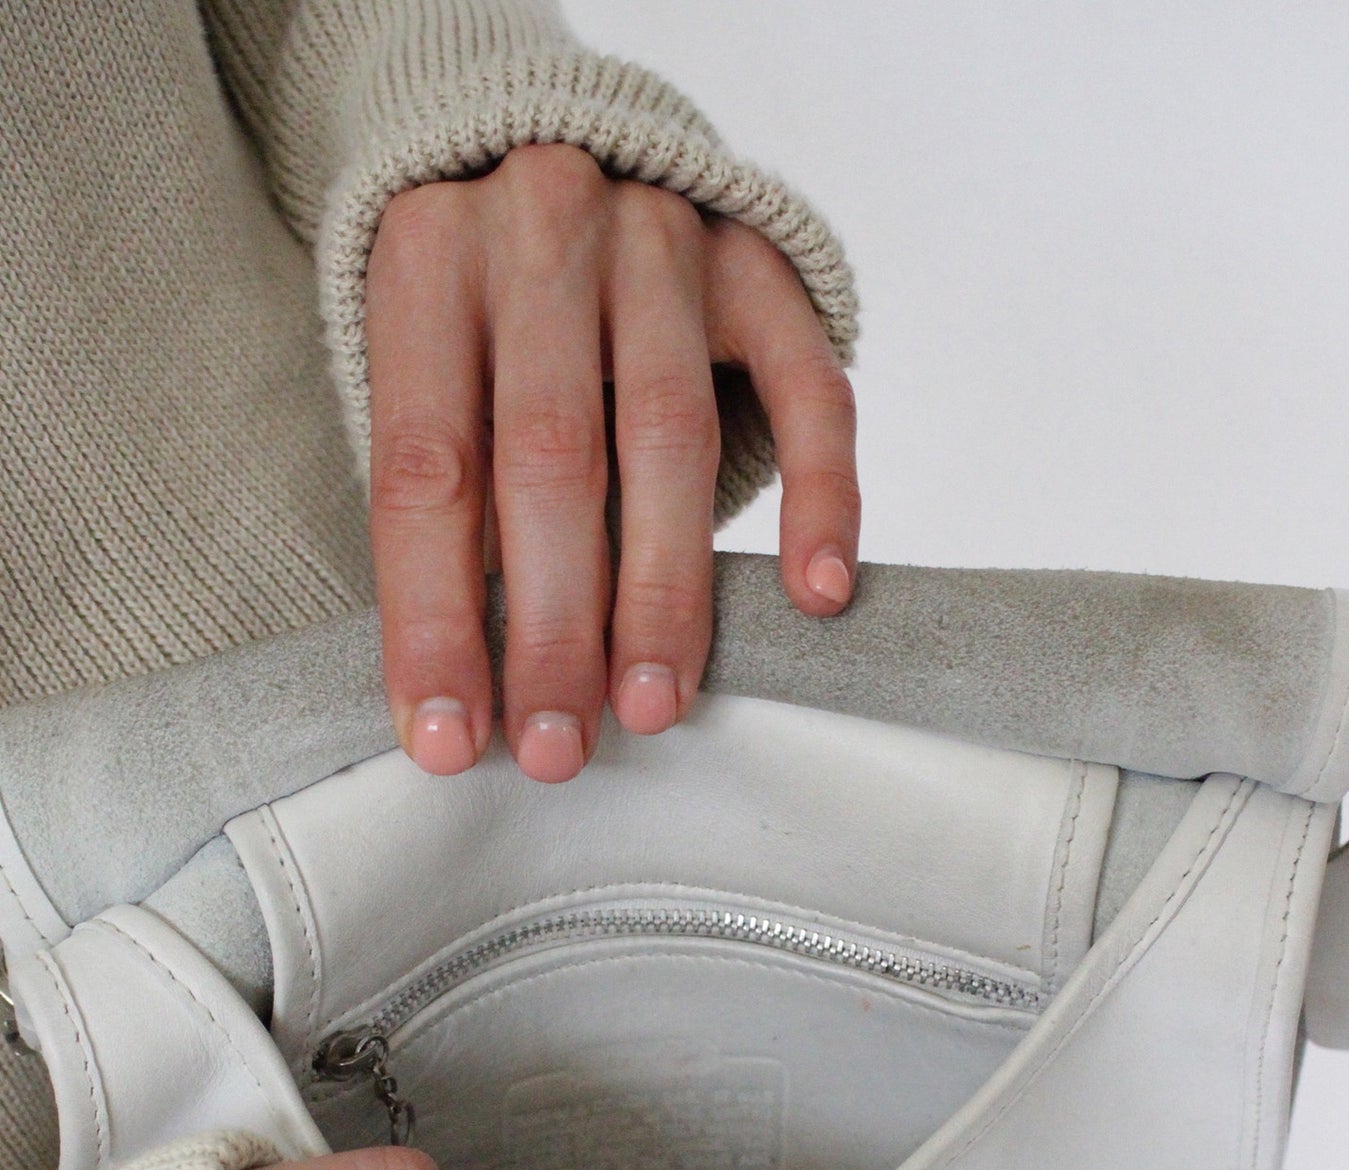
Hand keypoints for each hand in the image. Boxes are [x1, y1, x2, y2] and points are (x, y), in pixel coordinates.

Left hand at [365, 144, 859, 781]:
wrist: (566, 140)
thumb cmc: (483, 303)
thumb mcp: (424, 369)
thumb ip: (448, 503)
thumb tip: (464, 693)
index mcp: (426, 263)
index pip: (426, 470)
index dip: (435, 618)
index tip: (451, 740)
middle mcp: (542, 228)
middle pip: (549, 456)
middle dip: (554, 625)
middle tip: (559, 746)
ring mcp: (664, 237)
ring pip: (667, 433)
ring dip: (664, 589)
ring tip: (654, 704)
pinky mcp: (764, 263)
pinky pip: (808, 388)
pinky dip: (819, 497)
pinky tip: (816, 595)